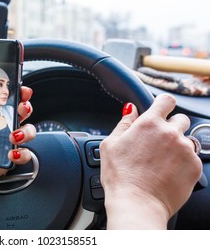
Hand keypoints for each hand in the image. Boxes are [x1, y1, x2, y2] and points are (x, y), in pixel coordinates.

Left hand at [0, 75, 35, 205]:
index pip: (6, 98)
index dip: (15, 91)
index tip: (18, 86)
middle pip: (22, 112)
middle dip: (26, 106)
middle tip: (21, 106)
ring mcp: (5, 142)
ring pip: (28, 131)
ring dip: (26, 130)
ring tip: (13, 135)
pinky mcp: (8, 159)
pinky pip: (24, 154)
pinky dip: (21, 153)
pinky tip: (10, 153)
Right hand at [100, 93, 201, 228]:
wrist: (137, 204)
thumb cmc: (120, 176)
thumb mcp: (110, 145)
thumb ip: (123, 123)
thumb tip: (131, 110)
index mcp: (149, 124)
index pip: (166, 100)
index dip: (163, 104)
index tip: (161, 111)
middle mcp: (170, 133)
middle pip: (180, 119)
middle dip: (170, 127)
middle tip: (157, 143)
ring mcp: (185, 150)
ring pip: (187, 140)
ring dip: (177, 146)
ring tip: (161, 162)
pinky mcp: (195, 166)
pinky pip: (193, 158)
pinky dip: (183, 163)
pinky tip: (167, 173)